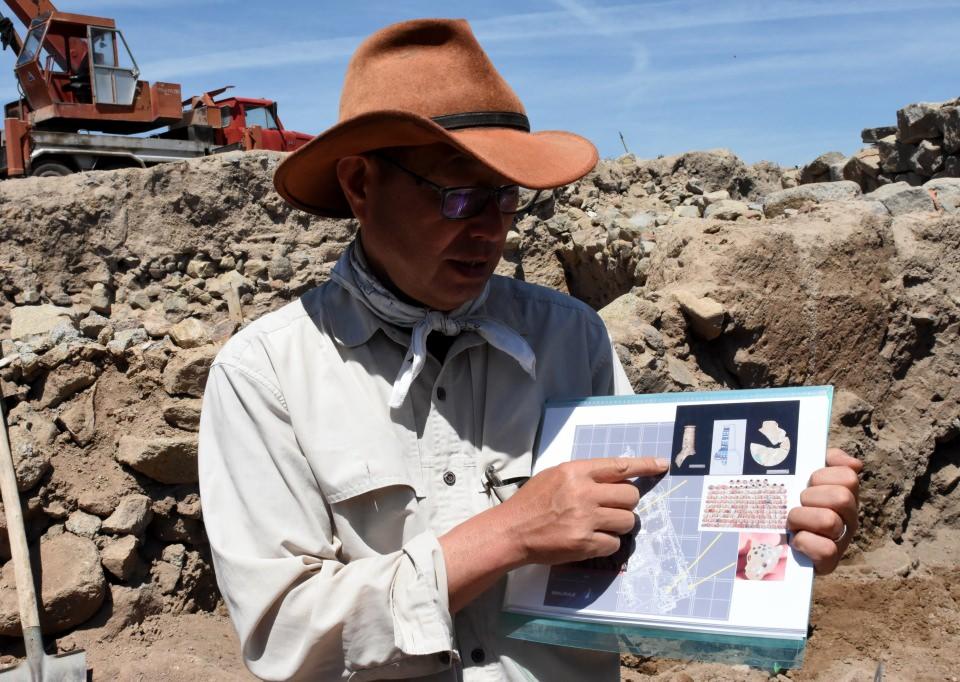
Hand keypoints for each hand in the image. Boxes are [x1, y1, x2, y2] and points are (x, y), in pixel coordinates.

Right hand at [497, 456, 668, 565]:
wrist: (512, 531)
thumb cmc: (532, 502)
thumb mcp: (555, 476)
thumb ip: (584, 475)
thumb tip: (616, 479)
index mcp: (576, 471)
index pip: (619, 466)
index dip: (645, 465)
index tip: (662, 465)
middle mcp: (583, 492)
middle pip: (630, 496)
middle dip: (627, 503)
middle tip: (613, 508)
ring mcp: (585, 519)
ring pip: (627, 521)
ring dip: (619, 524)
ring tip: (601, 525)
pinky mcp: (585, 543)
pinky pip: (614, 543)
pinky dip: (608, 543)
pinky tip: (592, 540)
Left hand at [787, 448, 861, 574]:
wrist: (776, 543)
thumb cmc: (792, 503)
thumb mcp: (805, 476)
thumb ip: (828, 461)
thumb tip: (853, 463)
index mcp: (845, 494)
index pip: (848, 476)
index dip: (823, 476)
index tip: (809, 481)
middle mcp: (848, 518)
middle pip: (841, 498)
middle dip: (811, 497)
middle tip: (798, 503)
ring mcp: (841, 541)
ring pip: (829, 521)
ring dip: (801, 518)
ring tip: (791, 522)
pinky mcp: (829, 562)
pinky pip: (825, 550)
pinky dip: (804, 543)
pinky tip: (795, 540)